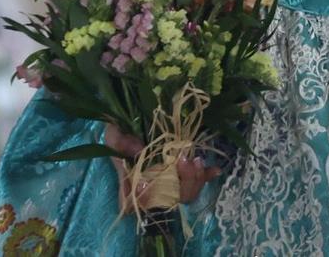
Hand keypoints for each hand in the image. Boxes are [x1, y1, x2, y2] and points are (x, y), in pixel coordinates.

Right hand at [105, 124, 221, 208]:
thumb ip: (118, 141)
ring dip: (194, 179)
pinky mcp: (181, 176)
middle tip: (183, 160)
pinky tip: (215, 170)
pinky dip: (205, 176)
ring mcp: (168, 185)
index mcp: (130, 187)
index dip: (143, 197)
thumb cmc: (120, 133)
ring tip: (196, 160)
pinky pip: (195, 182)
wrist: (134, 127)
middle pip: (169, 199)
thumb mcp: (114, 133)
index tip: (144, 181)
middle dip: (181, 183)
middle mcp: (151, 192)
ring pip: (185, 194)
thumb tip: (138, 149)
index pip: (137, 202)